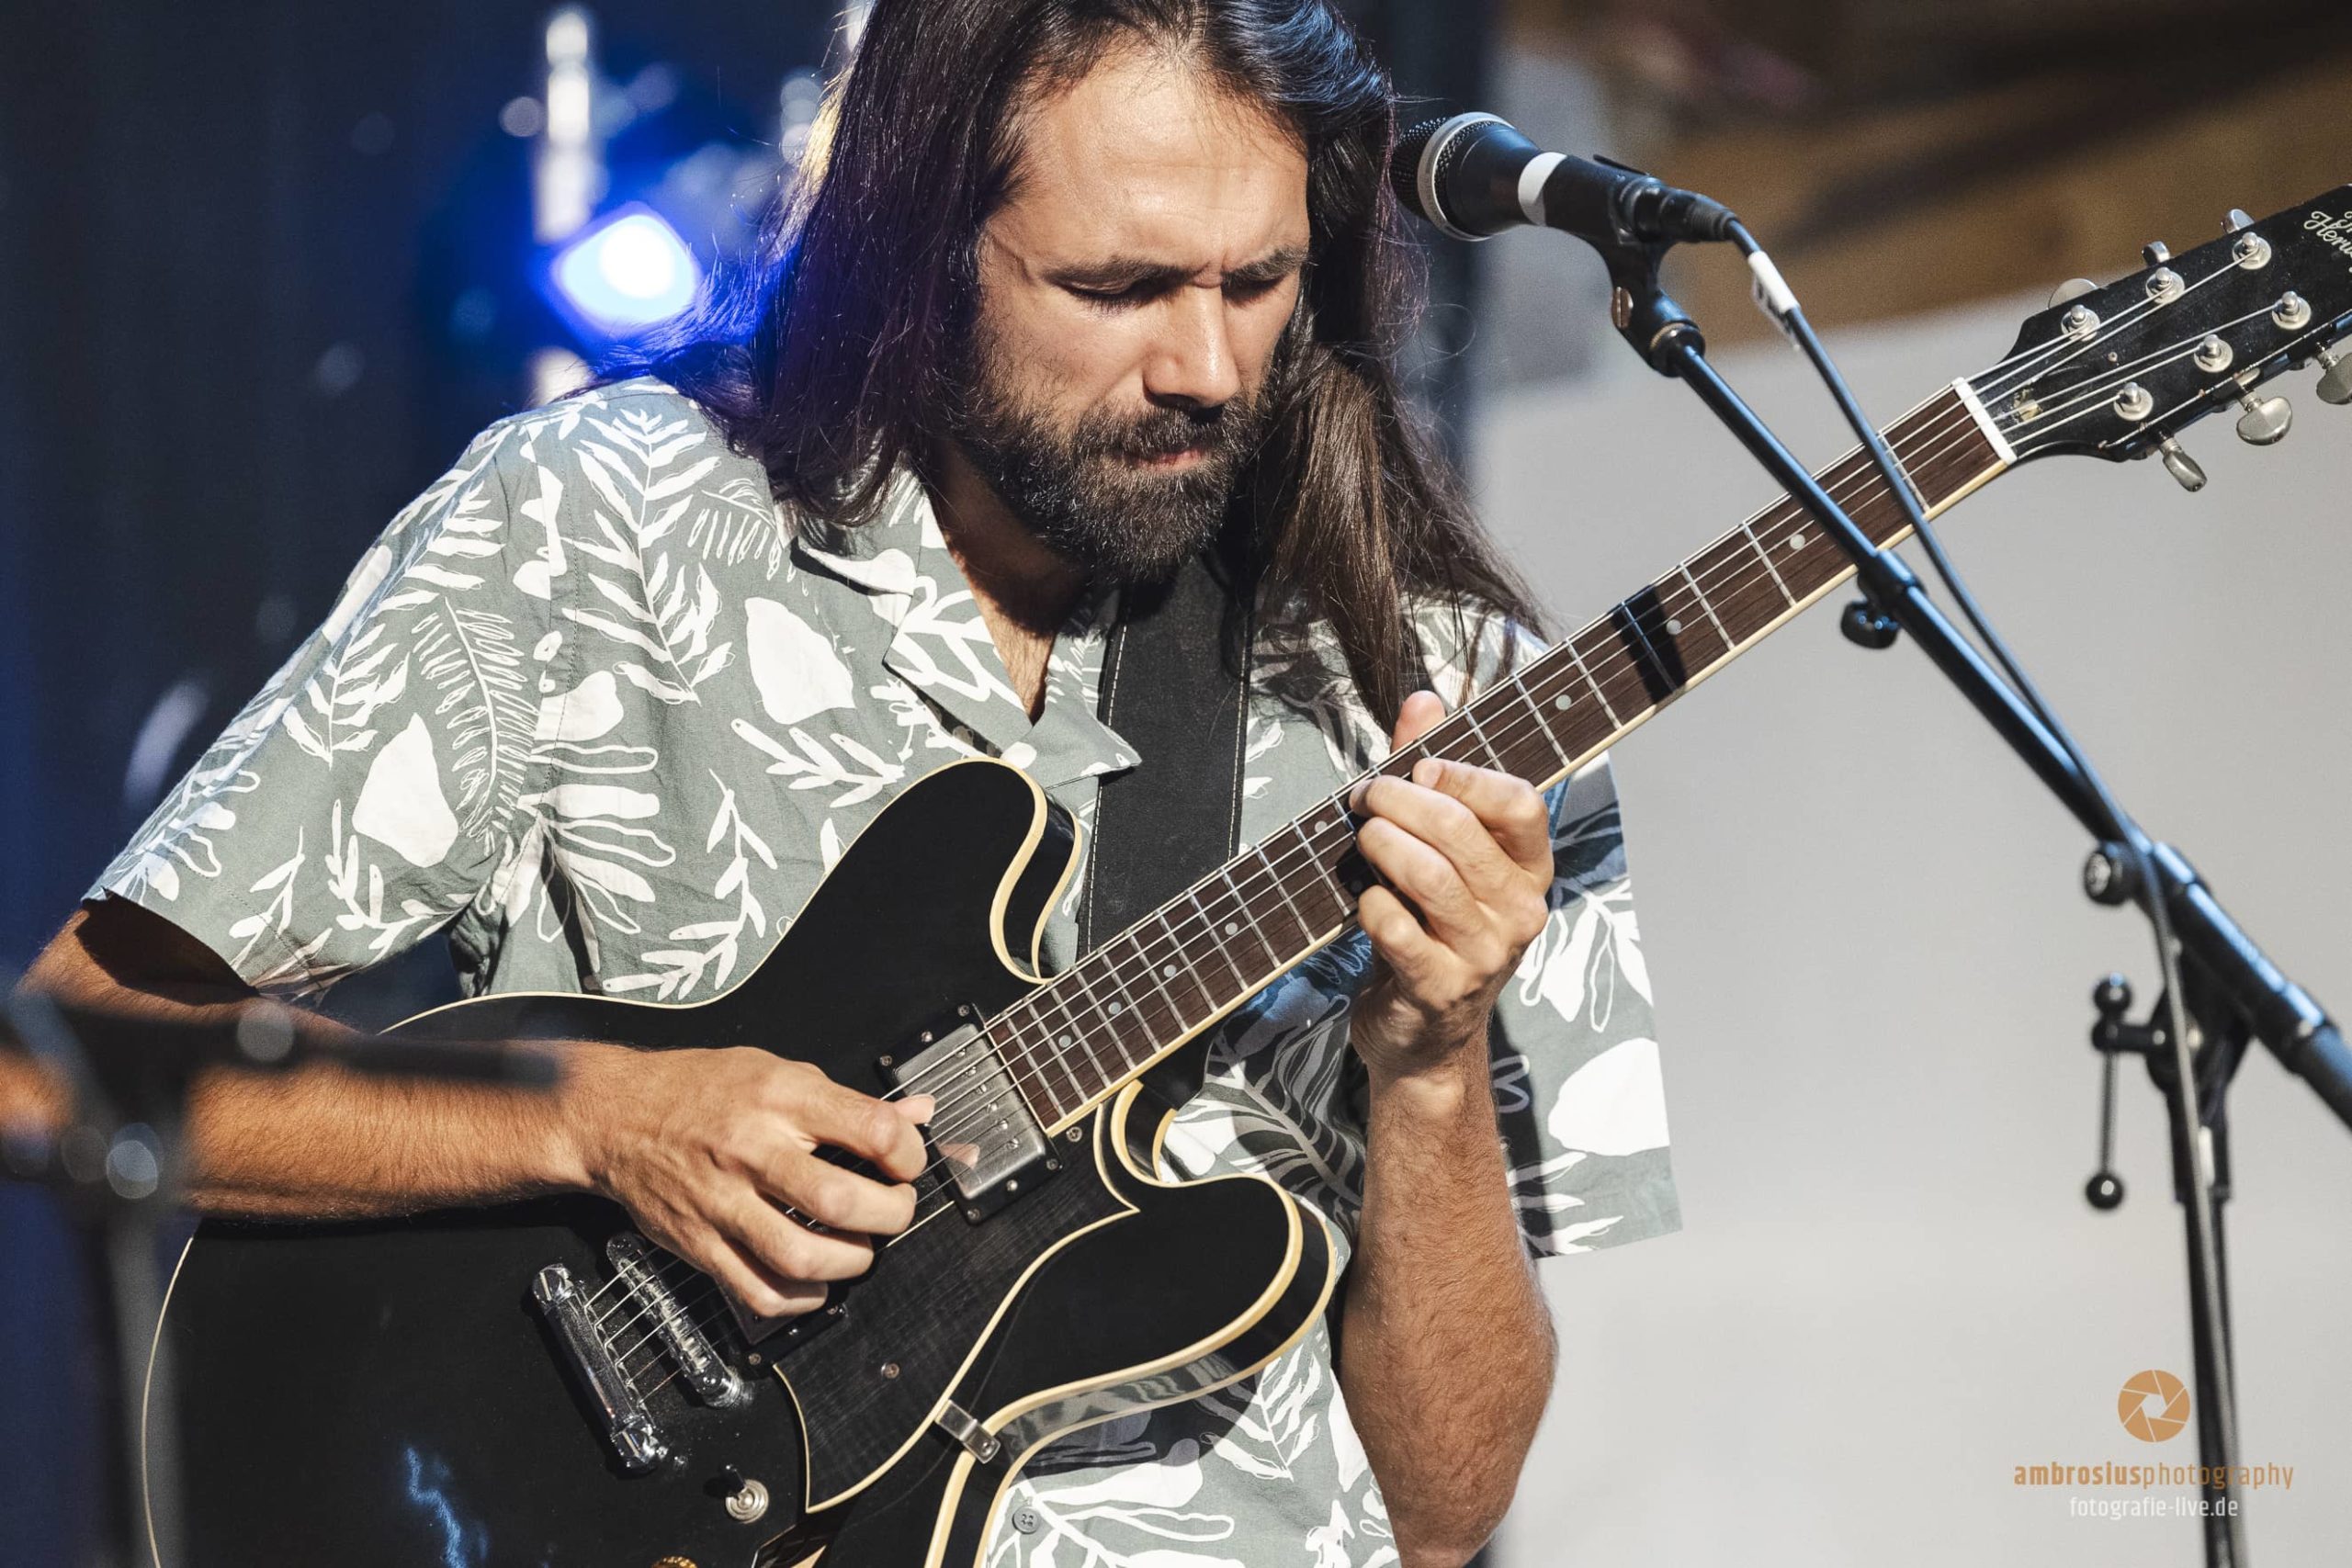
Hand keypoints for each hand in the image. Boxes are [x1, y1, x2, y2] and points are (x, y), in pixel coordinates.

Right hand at [559, 1044, 933, 1318]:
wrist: (615, 1116)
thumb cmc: (701, 1089)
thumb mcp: (779, 1070)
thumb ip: (850, 1100)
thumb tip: (921, 1114)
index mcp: (779, 1098)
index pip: (871, 1129)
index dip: (909, 1153)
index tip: (907, 1163)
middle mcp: (751, 1150)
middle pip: (841, 1202)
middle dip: (890, 1215)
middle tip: (893, 1209)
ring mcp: (722, 1202)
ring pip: (802, 1256)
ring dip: (851, 1262)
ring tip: (859, 1248)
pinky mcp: (699, 1244)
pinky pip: (758, 1291)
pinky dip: (801, 1299)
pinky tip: (816, 1282)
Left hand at [1345, 690, 1554, 1086]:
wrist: (1424, 1036)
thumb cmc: (1432, 929)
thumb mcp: (1442, 854)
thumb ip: (1433, 774)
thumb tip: (1424, 698)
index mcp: (1530, 870)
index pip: (1520, 802)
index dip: (1462, 775)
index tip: (1419, 770)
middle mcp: (1520, 911)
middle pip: (1461, 832)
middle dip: (1400, 801)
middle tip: (1366, 797)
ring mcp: (1485, 954)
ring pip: (1427, 875)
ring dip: (1380, 845)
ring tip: (1362, 838)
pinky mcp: (1440, 987)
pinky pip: (1394, 925)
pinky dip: (1368, 903)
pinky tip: (1363, 900)